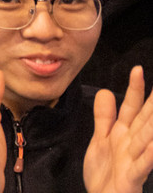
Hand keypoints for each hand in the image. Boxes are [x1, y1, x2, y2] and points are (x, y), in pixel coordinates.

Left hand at [84, 66, 152, 192]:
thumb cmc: (104, 174)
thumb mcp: (100, 140)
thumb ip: (104, 117)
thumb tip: (105, 91)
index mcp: (123, 134)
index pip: (131, 108)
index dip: (135, 90)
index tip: (137, 69)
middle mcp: (132, 144)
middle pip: (144, 120)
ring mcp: (134, 160)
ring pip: (146, 139)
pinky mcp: (133, 177)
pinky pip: (143, 165)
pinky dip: (148, 156)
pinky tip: (152, 145)